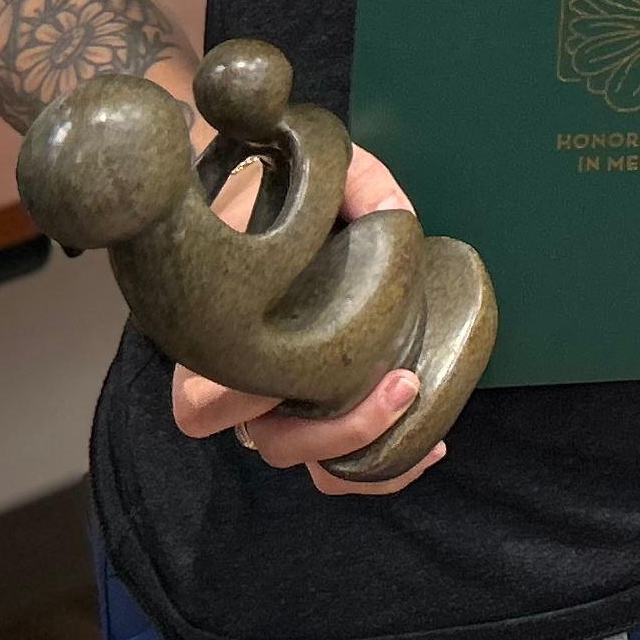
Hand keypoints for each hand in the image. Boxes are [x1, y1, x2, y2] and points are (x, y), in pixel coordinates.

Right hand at [169, 138, 448, 494]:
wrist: (273, 194)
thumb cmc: (281, 189)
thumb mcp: (312, 170)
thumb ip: (355, 182)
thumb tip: (396, 214)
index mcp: (211, 342)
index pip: (206, 400)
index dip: (252, 398)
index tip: (309, 363)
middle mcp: (235, 386)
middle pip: (268, 443)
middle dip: (335, 432)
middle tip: (401, 384)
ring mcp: (273, 404)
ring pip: (305, 462)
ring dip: (363, 457)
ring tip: (428, 435)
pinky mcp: (312, 407)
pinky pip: (334, 463)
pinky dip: (378, 469)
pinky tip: (432, 447)